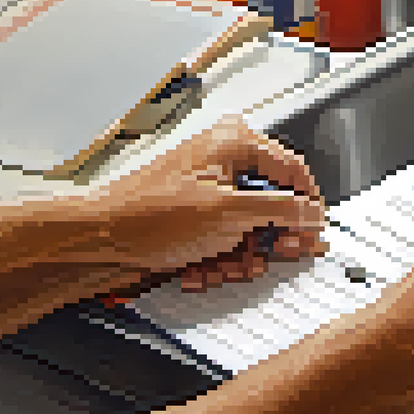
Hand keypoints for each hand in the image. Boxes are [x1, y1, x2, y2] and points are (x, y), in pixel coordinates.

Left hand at [88, 115, 327, 290]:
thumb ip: (281, 210)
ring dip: (241, 254)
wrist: (99, 239)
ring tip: (222, 267)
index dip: (307, 205)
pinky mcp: (197, 214)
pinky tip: (203, 270)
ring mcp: (210, 188)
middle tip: (269, 256)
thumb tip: (314, 212)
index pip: (294, 170)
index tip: (313, 234)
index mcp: (234, 143)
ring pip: (250, 226)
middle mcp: (224, 160)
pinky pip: (226, 237)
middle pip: (273, 202)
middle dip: (268, 238)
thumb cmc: (149, 215)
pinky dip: (220, 258)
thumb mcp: (229, 213)